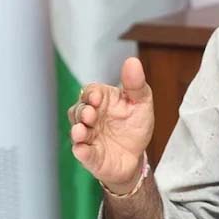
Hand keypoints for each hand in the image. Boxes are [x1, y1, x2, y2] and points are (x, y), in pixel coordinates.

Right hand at [69, 57, 153, 194]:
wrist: (137, 155)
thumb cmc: (135, 125)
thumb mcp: (141, 102)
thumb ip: (136, 84)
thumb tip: (132, 61)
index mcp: (102, 101)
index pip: (90, 92)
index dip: (91, 94)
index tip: (96, 97)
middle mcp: (91, 117)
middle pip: (78, 111)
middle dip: (82, 112)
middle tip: (90, 114)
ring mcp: (89, 137)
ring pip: (76, 132)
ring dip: (78, 131)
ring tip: (81, 131)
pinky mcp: (90, 156)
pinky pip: (82, 153)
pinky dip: (81, 151)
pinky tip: (82, 150)